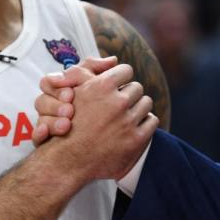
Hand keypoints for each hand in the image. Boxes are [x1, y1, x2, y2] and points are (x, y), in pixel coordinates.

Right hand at [32, 57, 116, 143]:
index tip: (71, 93)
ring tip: (66, 126)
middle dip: (55, 105)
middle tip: (70, 110)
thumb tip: (113, 61)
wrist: (90, 140)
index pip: (48, 82)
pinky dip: (40, 134)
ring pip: (40, 119)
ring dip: (51, 121)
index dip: (57, 84)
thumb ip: (98, 70)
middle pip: (41, 101)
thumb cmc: (95, 105)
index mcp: (58, 90)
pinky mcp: (45, 139)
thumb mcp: (96, 83)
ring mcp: (46, 123)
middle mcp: (50, 106)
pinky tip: (46, 134)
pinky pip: (36, 136)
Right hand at [38, 61, 157, 181]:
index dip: (122, 78)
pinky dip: (145, 123)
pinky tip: (134, 127)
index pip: (126, 70)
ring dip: (138, 108)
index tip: (118, 85)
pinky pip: (152, 121)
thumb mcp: (72, 90)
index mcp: (101, 87)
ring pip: (146, 103)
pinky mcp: (137, 139)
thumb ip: (89, 69)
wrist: (67, 160)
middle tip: (120, 104)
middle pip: (137, 87)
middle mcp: (117, 102)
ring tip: (126, 116)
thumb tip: (114, 59)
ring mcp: (128, 122)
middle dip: (129, 94)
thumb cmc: (68, 122)